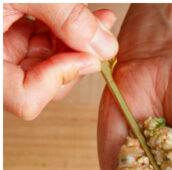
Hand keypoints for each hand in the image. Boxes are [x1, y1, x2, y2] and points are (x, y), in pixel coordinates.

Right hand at [4, 3, 117, 118]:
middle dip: (73, 58)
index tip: (84, 56)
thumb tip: (104, 47)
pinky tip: (81, 12)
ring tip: (94, 17)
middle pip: (39, 84)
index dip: (57, 81)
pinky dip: (60, 31)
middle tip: (98, 33)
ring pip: (42, 65)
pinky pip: (36, 44)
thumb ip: (65, 16)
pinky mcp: (3, 33)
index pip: (24, 99)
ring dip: (73, 43)